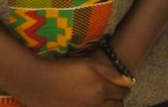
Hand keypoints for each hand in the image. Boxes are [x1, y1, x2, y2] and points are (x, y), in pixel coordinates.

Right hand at [9, 56, 134, 106]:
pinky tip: (90, 103)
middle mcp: (96, 104)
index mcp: (101, 89)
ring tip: (102, 99)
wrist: (38, 82)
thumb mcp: (89, 64)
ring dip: (108, 106)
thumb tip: (129, 81)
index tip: (121, 86)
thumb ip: (110, 73)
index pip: (123, 94)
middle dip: (118, 100)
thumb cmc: (64, 69)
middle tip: (113, 94)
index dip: (124, 89)